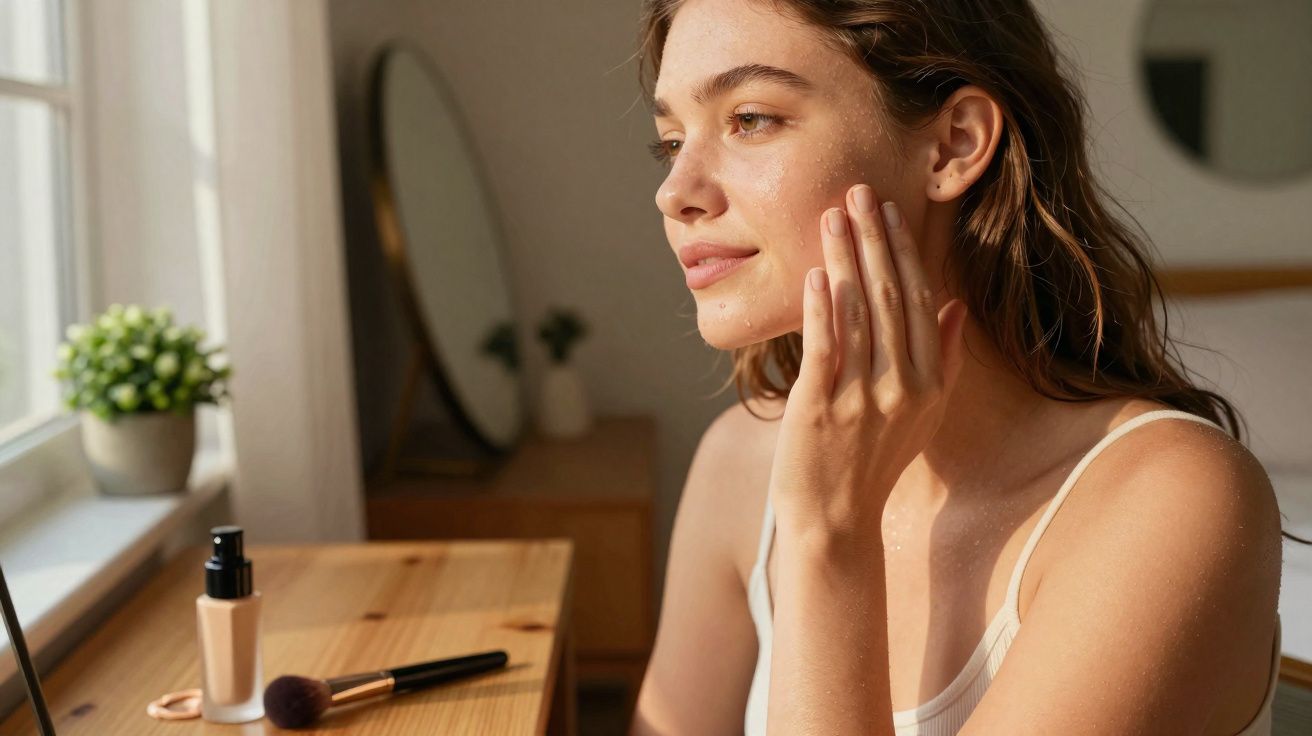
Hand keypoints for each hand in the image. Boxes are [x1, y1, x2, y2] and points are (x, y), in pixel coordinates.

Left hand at [767, 183, 968, 547]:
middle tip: (858, 192)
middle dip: (874, 241)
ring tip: (832, 216)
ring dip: (844, 260)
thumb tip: (956, 306)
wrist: (835, 522)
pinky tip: (815, 273)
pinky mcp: (819, 409)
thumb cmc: (874, 465)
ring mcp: (861, 399)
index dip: (903, 253)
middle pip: (891, 298)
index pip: (920, 303)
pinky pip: (825, 348)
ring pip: (857, 314)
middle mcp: (902, 388)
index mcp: (929, 384)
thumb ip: (945, 361)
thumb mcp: (923, 417)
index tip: (889, 211)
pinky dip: (821, 308)